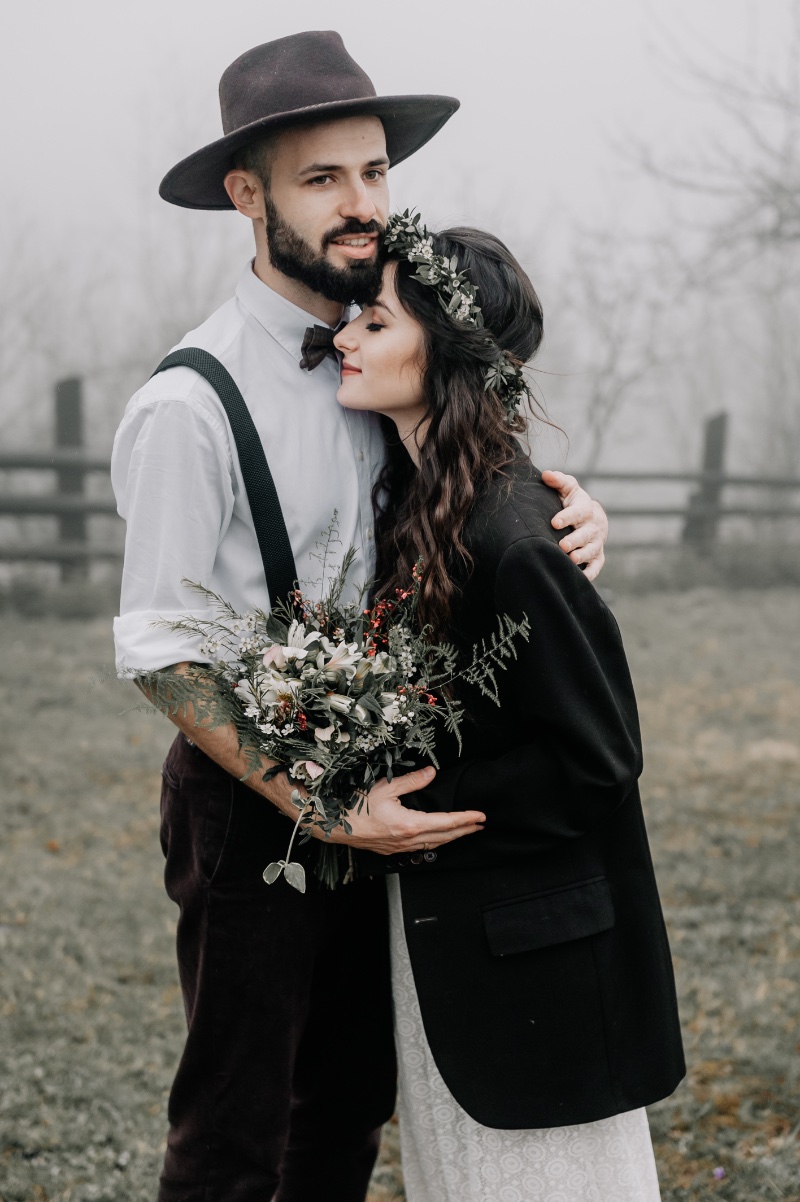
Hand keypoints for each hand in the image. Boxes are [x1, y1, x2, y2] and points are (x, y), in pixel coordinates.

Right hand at [322, 766, 484, 854]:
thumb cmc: (355, 804)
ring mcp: (399, 848)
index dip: (466, 819)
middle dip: (465, 830)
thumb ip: (412, 781)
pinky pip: (420, 849)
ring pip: (433, 845)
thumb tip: (432, 773)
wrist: (331, 824)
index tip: (481, 816)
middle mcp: (407, 840)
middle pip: (444, 837)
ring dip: (451, 838)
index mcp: (409, 824)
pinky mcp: (391, 850)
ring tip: (465, 831)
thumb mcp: (385, 786)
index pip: (446, 823)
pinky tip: (437, 839)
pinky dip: (435, 843)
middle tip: (481, 825)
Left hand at [541, 470, 608, 581]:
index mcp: (584, 509)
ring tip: (571, 560)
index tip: (554, 522)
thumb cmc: (573, 502)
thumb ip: (558, 481)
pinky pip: (596, 567)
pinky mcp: (597, 557)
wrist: (592, 518)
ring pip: (591, 551)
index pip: (577, 512)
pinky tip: (580, 579)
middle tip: (562, 545)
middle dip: (574, 540)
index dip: (566, 517)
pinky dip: (590, 573)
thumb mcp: (568, 489)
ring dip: (582, 556)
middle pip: (585, 535)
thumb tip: (546, 474)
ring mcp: (596, 543)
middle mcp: (592, 527)